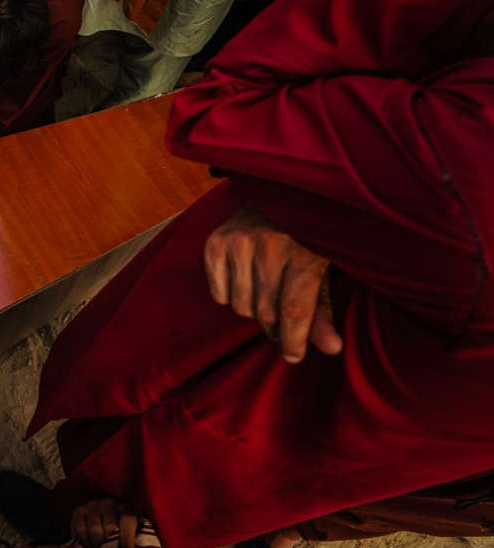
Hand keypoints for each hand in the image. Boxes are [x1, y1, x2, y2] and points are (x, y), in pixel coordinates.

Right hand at [71, 498, 137, 547]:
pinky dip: (84, 540)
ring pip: (94, 528)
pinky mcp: (79, 510)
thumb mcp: (129, 536)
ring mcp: (92, 505)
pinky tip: (88, 547)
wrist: (100, 525)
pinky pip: (80, 528)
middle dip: (109, 544)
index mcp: (125, 508)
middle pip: (109, 526)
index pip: (127, 519)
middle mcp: (108, 502)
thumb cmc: (118, 535)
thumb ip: (131, 542)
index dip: (127, 538)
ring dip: (96, 544)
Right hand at [204, 207, 341, 362]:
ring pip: (241, 306)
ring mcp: (238, 241)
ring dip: (254, 311)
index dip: (294, 341)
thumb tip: (331, 349)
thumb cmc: (308, 235)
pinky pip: (219, 294)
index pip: (293, 310)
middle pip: (265, 312)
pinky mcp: (215, 242)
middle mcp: (268, 244)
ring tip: (267, 296)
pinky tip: (245, 281)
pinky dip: (231, 296)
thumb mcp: (324, 268)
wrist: (278, 191)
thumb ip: (323, 309)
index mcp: (303, 252)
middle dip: (276, 328)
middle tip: (284, 324)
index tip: (294, 355)